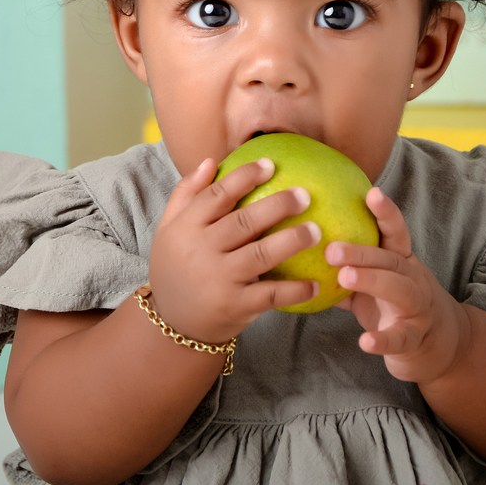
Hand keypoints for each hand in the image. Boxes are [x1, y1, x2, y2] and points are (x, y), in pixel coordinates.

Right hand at [148, 158, 319, 344]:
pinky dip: (294, 291)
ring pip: (260, 255)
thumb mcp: (168, 230)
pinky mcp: (235, 306)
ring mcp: (219, 280)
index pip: (216, 196)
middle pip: (244, 222)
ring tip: (317, 230)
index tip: (270, 164)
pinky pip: (269, 295)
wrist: (172, 323)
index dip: (244, 178)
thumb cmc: (175, 268)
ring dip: (291, 241)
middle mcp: (202, 251)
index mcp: (186, 228)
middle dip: (277, 206)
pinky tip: (315, 284)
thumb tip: (211, 161)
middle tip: (305, 194)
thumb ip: (186, 194)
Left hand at [325, 187, 464, 383]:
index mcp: (402, 262)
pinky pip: (399, 338)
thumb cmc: (395, 306)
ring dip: (371, 281)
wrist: (436, 346)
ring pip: (399, 290)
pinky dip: (383, 340)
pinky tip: (365, 342)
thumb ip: (347, 268)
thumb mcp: (373, 284)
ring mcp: (418, 308)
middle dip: (362, 252)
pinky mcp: (414, 338)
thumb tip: (304, 247)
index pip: (396, 233)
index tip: (371, 193)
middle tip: (331, 249)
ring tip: (343, 278)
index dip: (386, 213)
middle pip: (391, 260)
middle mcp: (414, 280)